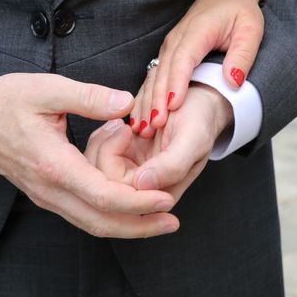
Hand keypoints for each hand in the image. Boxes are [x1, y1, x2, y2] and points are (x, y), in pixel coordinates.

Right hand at [0, 74, 179, 238]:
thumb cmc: (6, 100)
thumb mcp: (48, 89)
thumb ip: (90, 97)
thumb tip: (127, 104)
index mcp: (53, 165)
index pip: (103, 196)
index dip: (138, 202)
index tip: (166, 198)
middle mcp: (50, 190)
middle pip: (101, 222)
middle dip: (140, 226)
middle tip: (173, 222)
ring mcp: (47, 196)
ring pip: (92, 224)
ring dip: (128, 226)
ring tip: (161, 221)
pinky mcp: (47, 194)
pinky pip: (83, 215)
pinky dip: (111, 217)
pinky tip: (133, 210)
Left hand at [93, 84, 233, 208]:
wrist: (199, 101)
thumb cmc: (200, 120)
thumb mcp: (192, 140)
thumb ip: (172, 165)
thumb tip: (142, 185)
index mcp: (160, 195)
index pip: (118, 191)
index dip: (112, 160)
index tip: (126, 129)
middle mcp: (142, 189)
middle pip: (101, 181)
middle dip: (103, 147)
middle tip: (119, 123)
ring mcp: (130, 174)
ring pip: (96, 168)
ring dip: (102, 140)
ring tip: (120, 121)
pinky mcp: (123, 159)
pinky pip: (98, 154)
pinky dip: (103, 136)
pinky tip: (117, 123)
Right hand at [130, 0, 272, 137]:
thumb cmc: (241, 11)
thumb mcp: (251, 30)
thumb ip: (243, 55)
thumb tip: (234, 82)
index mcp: (198, 31)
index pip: (184, 59)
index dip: (177, 82)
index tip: (173, 105)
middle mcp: (178, 38)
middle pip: (164, 71)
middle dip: (157, 98)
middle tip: (155, 126)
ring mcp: (170, 45)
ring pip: (155, 75)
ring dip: (148, 100)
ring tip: (143, 128)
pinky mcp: (169, 53)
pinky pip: (155, 76)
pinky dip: (147, 96)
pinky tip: (142, 117)